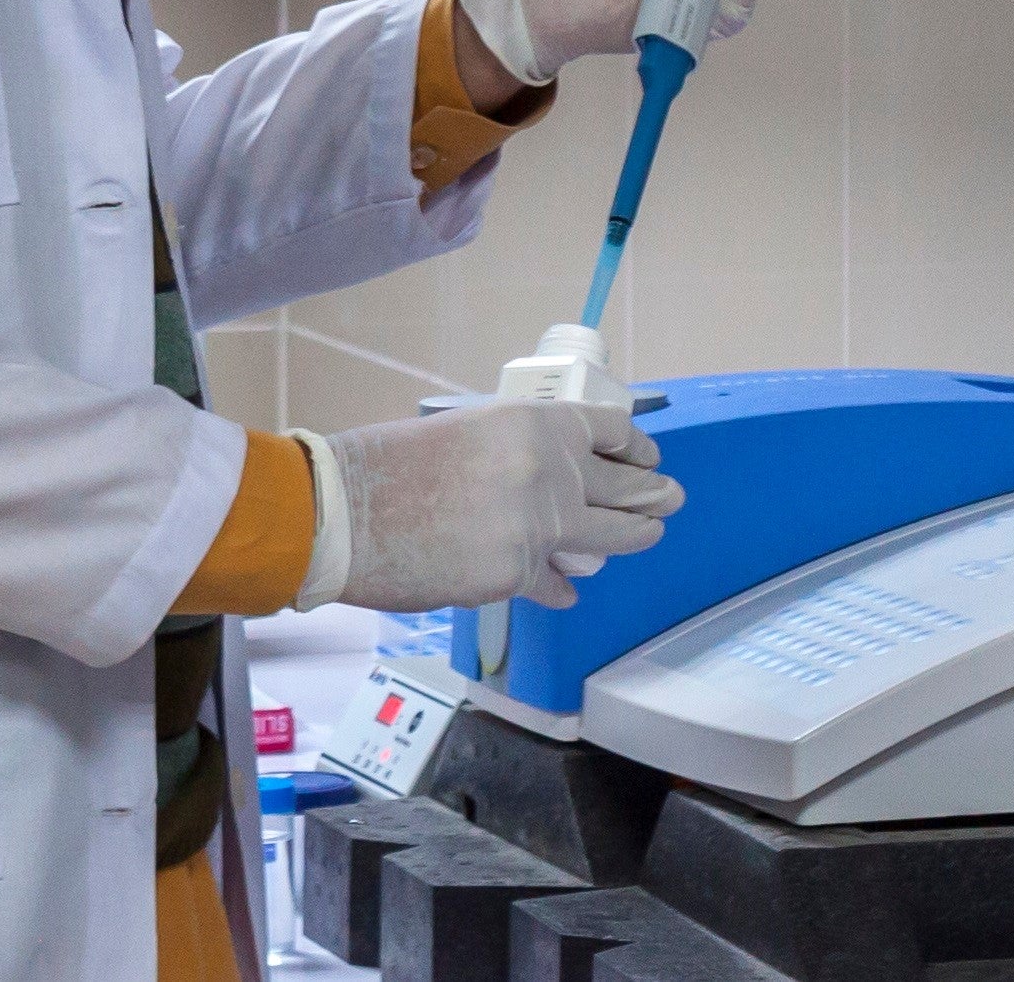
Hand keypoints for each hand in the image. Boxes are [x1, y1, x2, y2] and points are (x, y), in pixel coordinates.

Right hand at [315, 398, 679, 610]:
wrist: (344, 515)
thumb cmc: (386, 470)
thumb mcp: (466, 435)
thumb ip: (519, 456)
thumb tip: (552, 482)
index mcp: (534, 424)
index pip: (610, 430)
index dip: (636, 447)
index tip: (648, 457)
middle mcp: (548, 470)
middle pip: (625, 487)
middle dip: (654, 496)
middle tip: (669, 499)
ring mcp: (538, 525)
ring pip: (610, 536)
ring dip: (634, 537)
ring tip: (649, 534)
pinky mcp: (517, 573)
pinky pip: (556, 581)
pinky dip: (560, 586)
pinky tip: (567, 589)